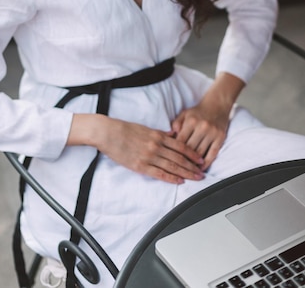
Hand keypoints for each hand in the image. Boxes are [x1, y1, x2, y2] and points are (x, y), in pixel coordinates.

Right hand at [68, 114, 204, 183]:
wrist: (107, 132)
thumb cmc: (124, 129)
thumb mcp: (145, 128)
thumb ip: (159, 133)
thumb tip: (172, 135)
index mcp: (157, 135)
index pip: (180, 146)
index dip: (192, 154)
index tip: (200, 159)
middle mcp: (156, 146)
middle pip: (180, 158)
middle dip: (193, 166)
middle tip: (202, 173)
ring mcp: (149, 156)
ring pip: (172, 166)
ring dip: (186, 173)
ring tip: (195, 178)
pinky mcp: (140, 165)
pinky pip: (159, 173)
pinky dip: (170, 178)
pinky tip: (179, 181)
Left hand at [171, 72, 245, 169]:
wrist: (217, 104)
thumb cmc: (198, 111)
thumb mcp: (184, 114)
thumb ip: (176, 124)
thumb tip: (170, 137)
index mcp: (191, 121)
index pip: (180, 140)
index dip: (174, 151)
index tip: (170, 159)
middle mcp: (202, 127)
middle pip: (190, 148)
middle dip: (183, 160)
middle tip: (177, 169)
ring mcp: (212, 133)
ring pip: (201, 153)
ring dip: (194, 163)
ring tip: (188, 171)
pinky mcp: (220, 138)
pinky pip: (213, 153)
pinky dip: (207, 163)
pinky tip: (201, 168)